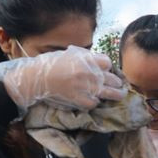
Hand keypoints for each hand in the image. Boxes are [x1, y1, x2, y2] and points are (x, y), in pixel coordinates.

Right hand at [0, 45, 126, 110]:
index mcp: (87, 59)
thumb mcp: (69, 54)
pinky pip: (95, 103)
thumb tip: (96, 61)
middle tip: (118, 85)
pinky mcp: (81, 100)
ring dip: (117, 94)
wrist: (36, 78)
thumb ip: (85, 58)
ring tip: (120, 95)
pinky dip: (95, 102)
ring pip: (111, 93)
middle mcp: (91, 73)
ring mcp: (87, 87)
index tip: (107, 71)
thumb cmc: (50, 64)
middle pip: (113, 79)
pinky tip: (93, 100)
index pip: (108, 63)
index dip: (108, 68)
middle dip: (116, 82)